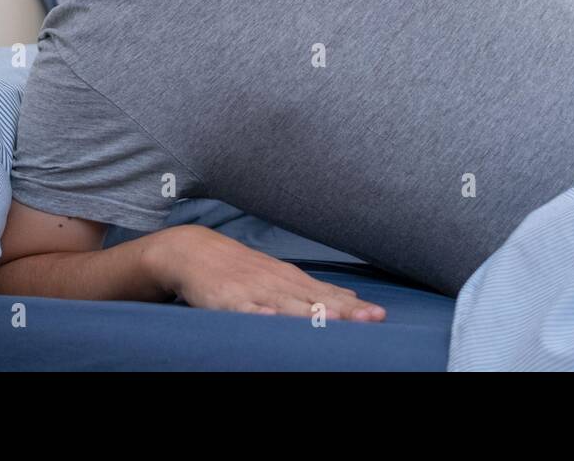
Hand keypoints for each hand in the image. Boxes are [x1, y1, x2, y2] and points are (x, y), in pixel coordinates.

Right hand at [144, 225, 386, 321]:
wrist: (195, 251)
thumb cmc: (242, 270)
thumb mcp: (280, 277)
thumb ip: (312, 292)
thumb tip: (351, 300)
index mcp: (292, 280)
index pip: (330, 296)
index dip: (354, 307)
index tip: (379, 316)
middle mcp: (278, 283)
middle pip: (316, 301)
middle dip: (344, 311)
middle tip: (371, 319)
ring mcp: (254, 290)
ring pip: (287, 305)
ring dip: (311, 313)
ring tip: (335, 321)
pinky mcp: (227, 299)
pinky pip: (244, 309)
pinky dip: (258, 313)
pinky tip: (270, 319)